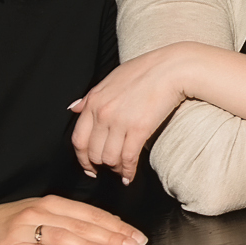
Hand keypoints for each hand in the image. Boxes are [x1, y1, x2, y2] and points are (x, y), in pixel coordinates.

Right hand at [0, 195, 146, 244]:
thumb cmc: (10, 226)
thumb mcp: (41, 216)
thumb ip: (70, 221)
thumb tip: (108, 228)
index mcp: (52, 203)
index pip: (91, 213)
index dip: (116, 225)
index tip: (138, 237)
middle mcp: (40, 212)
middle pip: (82, 224)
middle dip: (111, 236)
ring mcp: (23, 229)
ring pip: (63, 236)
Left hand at [71, 42, 194, 183]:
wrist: (171, 68)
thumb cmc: (145, 70)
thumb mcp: (111, 79)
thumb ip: (90, 96)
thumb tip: (74, 108)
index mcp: (94, 101)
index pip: (79, 139)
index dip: (82, 158)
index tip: (89, 166)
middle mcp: (103, 113)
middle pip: (93, 152)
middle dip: (100, 165)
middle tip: (108, 169)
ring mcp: (120, 122)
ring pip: (109, 158)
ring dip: (115, 168)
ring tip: (122, 170)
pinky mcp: (139, 129)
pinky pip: (128, 158)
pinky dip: (128, 171)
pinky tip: (129, 176)